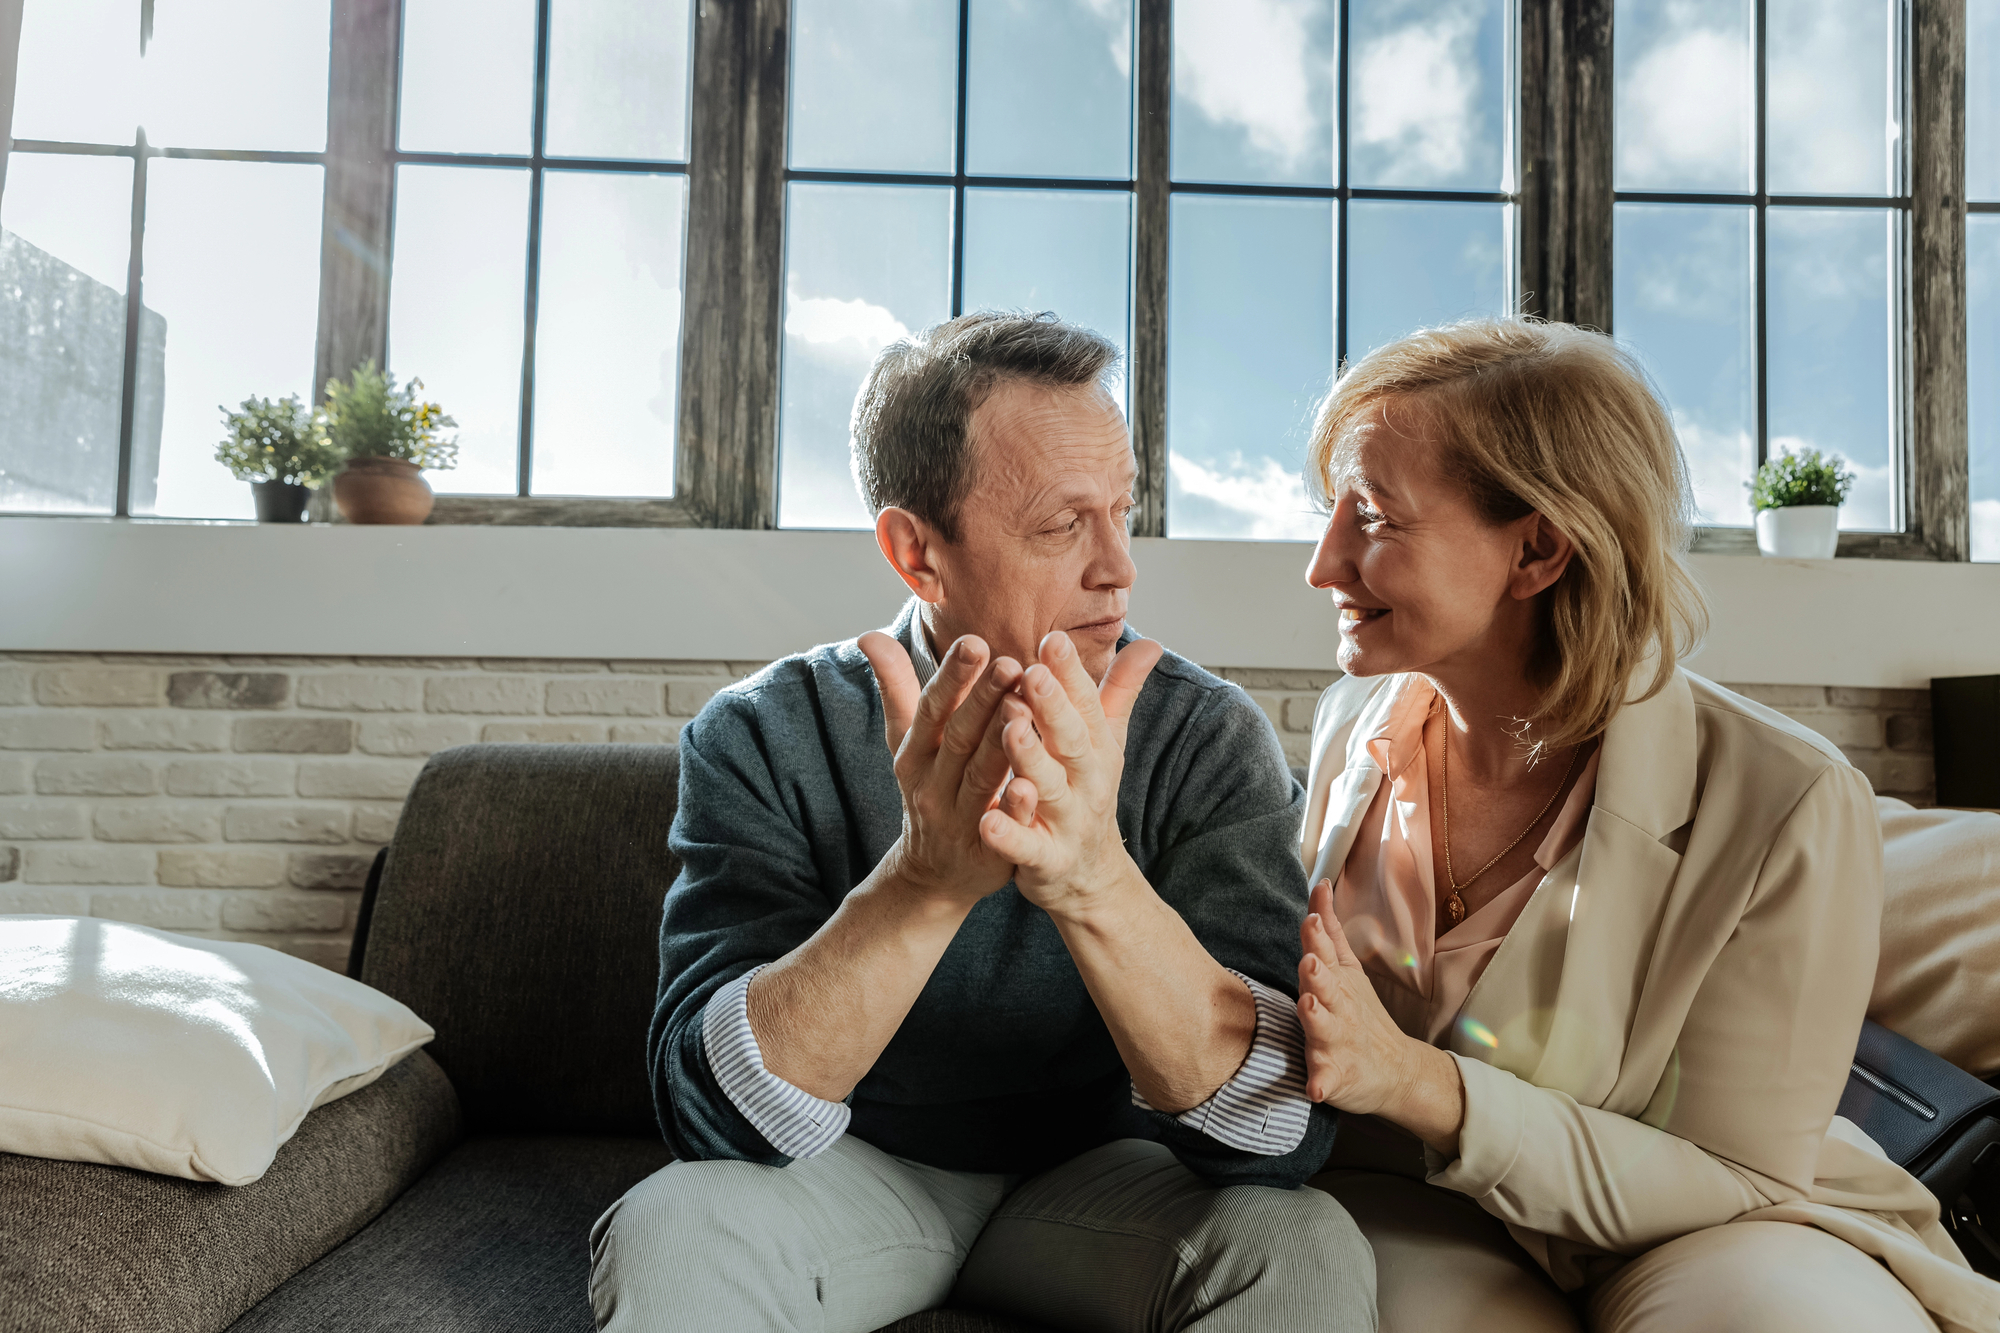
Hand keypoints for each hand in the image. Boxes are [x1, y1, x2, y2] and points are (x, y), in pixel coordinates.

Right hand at [860, 630, 1034, 909]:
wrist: (932, 874)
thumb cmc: (929, 789)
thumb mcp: (908, 744)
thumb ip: (896, 689)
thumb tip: (869, 634)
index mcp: (916, 755)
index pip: (932, 710)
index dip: (952, 678)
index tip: (975, 641)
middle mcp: (932, 785)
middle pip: (959, 738)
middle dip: (983, 700)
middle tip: (1010, 662)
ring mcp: (958, 820)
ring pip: (981, 777)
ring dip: (1001, 744)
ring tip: (1024, 708)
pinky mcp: (986, 852)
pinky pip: (1002, 827)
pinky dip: (1013, 807)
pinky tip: (1030, 785)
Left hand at [975, 631, 1162, 916]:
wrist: (1089, 876)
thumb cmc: (1085, 791)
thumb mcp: (1106, 743)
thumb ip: (1118, 692)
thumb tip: (1150, 641)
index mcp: (1097, 748)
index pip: (1086, 703)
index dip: (1070, 673)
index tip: (1052, 640)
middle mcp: (1087, 781)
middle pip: (1071, 740)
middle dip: (1053, 707)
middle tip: (1030, 673)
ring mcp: (1068, 822)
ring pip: (1049, 789)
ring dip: (1031, 760)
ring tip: (1010, 729)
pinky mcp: (1047, 860)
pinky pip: (1027, 847)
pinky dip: (1009, 836)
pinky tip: (987, 822)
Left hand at [1296, 878, 1465, 1150]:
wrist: (1397, 1070)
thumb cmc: (1359, 1014)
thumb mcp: (1346, 969)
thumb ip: (1329, 930)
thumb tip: (1320, 886)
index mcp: (1338, 982)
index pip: (1326, 952)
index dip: (1318, 935)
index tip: (1312, 917)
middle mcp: (1340, 1008)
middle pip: (1328, 986)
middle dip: (1318, 972)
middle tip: (1310, 960)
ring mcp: (1338, 1042)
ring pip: (1324, 1028)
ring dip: (1317, 1017)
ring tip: (1308, 1005)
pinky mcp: (1336, 1075)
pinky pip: (1327, 1081)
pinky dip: (1322, 1084)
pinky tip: (1315, 1089)